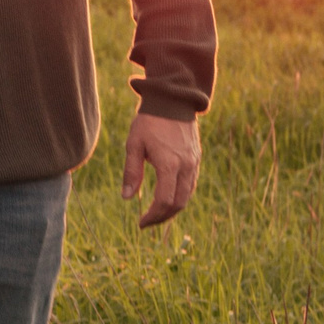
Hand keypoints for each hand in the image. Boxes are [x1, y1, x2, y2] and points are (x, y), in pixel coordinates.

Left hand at [121, 112, 201, 228]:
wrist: (172, 101)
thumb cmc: (149, 121)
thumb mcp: (134, 144)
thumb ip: (132, 172)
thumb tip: (127, 198)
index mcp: (169, 164)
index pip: (164, 201)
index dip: (153, 216)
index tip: (141, 223)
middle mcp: (186, 166)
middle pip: (178, 204)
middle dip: (162, 217)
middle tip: (147, 222)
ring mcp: (194, 163)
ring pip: (186, 196)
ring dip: (172, 210)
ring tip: (155, 214)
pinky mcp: (196, 159)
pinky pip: (191, 185)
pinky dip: (179, 197)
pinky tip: (167, 198)